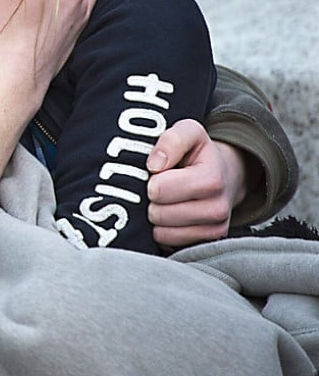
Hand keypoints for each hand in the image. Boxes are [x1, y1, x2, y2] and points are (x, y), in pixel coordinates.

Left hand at [146, 119, 247, 247]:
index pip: (158, 190)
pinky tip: (171, 215)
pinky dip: (163, 230)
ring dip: (156, 216)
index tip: (158, 172)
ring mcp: (214, 230)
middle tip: (161, 188)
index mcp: (212, 179)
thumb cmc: (198, 154)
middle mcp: (217, 208)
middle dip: (151, 199)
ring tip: (167, 200)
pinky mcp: (206, 243)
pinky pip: (168, 243)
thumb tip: (155, 164)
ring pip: (161, 232)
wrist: (224, 175)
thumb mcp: (189, 132)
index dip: (151, 179)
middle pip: (158, 214)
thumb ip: (172, 140)